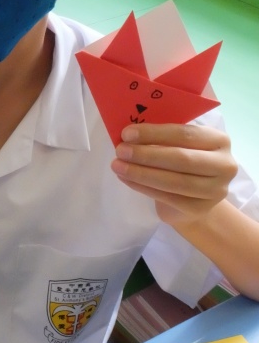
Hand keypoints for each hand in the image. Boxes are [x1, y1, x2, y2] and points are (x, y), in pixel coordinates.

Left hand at [111, 122, 237, 226]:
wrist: (194, 195)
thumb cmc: (182, 158)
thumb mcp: (177, 142)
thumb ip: (162, 135)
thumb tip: (129, 133)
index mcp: (219, 140)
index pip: (185, 134)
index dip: (154, 133)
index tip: (126, 133)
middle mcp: (225, 165)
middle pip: (181, 159)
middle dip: (146, 154)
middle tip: (120, 151)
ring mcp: (215, 190)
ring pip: (174, 181)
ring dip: (141, 173)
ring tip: (117, 166)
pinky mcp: (200, 209)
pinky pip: (168, 197)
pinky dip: (143, 187)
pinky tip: (126, 179)